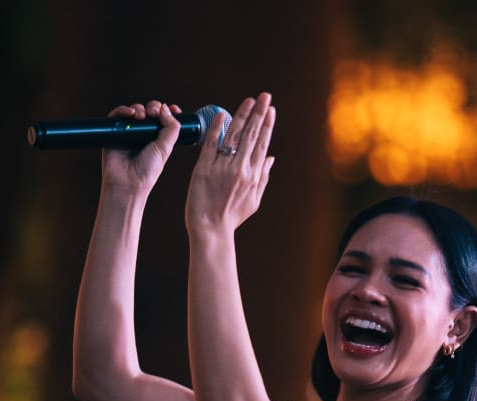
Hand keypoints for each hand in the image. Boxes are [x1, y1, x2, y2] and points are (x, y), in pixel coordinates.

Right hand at [101, 100, 180, 193]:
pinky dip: (123, 110)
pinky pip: (117, 115)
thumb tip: (166, 108)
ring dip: (140, 109)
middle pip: (149, 111)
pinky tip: (130, 113)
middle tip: (154, 114)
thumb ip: (171, 128)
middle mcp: (143, 135)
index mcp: (157, 138)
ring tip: (142, 116)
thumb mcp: (165, 148)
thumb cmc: (147, 171)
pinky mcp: (114, 132)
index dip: (168, 111)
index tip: (174, 108)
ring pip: (135, 111)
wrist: (127, 183)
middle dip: (154, 108)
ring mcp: (128, 133)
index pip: (163, 119)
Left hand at [185, 92, 274, 236]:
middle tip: (264, 96)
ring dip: (242, 115)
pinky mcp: (204, 169)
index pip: (262, 144)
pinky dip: (217, 128)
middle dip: (259, 113)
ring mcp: (222, 168)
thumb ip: (263, 177)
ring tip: (249, 101)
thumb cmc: (232, 217)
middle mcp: (240, 169)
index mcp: (253, 176)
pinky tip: (222, 114)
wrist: (210, 229)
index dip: (267, 125)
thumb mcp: (254, 200)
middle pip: (251, 135)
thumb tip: (271, 158)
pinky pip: (211, 144)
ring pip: (234, 136)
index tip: (271, 110)